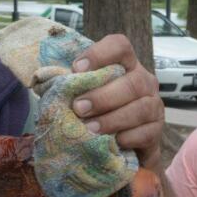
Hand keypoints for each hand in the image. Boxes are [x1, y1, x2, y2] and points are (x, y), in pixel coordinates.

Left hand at [71, 34, 163, 170]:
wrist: (122, 151)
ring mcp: (154, 106)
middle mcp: (144, 82)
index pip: (120, 46)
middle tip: (78, 108)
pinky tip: (113, 142)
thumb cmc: (98, 117)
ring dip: (112, 118)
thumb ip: (71, 86)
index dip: (100, 53)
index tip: (76, 69)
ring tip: (90, 129)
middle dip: (103, 96)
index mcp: (126, 66)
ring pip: (141, 108)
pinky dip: (127, 137)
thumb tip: (40, 79)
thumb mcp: (85, 97)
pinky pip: (146, 133)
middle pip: (132, 81)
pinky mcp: (157, 131)